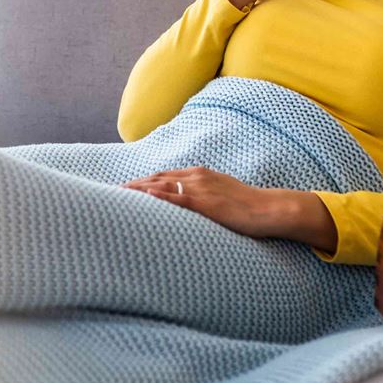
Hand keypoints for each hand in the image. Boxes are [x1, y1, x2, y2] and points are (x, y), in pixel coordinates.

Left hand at [121, 166, 284, 238]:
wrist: (269, 208)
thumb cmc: (248, 206)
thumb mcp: (222, 195)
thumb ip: (204, 196)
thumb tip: (190, 206)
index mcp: (200, 174)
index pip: (164, 176)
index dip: (144, 181)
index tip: (127, 187)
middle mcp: (196, 176)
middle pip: (157, 178)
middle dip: (134, 185)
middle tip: (113, 192)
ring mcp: (200, 188)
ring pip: (162, 186)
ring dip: (139, 190)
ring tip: (119, 195)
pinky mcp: (205, 202)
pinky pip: (177, 198)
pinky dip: (159, 196)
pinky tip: (144, 197)